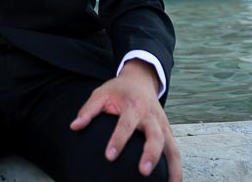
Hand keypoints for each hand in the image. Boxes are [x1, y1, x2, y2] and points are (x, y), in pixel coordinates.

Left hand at [70, 61, 181, 181]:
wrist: (140, 80)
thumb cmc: (118, 90)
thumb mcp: (101, 93)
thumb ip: (88, 110)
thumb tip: (74, 126)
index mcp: (134, 105)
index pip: (126, 125)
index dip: (118, 140)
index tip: (109, 156)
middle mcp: (151, 116)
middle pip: (155, 136)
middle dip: (150, 154)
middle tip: (143, 172)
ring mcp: (163, 125)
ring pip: (171, 147)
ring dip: (172, 167)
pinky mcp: (168, 132)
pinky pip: (175, 152)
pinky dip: (177, 168)